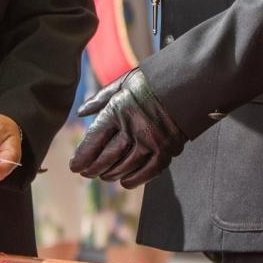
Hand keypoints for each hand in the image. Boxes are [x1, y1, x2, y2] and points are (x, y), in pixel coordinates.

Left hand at [68, 69, 186, 187]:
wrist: (188, 81)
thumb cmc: (153, 81)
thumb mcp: (124, 82)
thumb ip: (101, 98)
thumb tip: (81, 112)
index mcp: (119, 109)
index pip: (94, 139)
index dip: (82, 155)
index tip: (74, 165)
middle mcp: (133, 127)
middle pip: (106, 157)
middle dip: (93, 169)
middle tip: (85, 174)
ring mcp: (151, 141)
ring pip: (124, 167)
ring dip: (110, 175)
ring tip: (104, 176)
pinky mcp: (167, 150)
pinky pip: (147, 172)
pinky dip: (134, 180)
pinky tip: (125, 181)